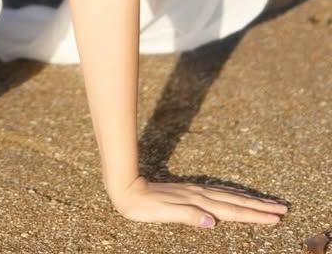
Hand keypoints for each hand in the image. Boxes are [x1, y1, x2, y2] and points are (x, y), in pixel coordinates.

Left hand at [110, 175, 287, 227]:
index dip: (255, 215)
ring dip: (250, 201)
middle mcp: (201, 195)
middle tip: (283, 209)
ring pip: (230, 196)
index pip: (233, 210)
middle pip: (237, 202)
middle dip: (260, 207)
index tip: (276, 218)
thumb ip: (187, 216)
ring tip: (269, 204)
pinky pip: (220, 194)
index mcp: (198, 203)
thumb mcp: (163, 213)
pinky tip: (238, 197)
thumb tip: (212, 221)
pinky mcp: (190, 192)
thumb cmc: (144, 206)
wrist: (126, 188)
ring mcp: (196, 192)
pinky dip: (234, 196)